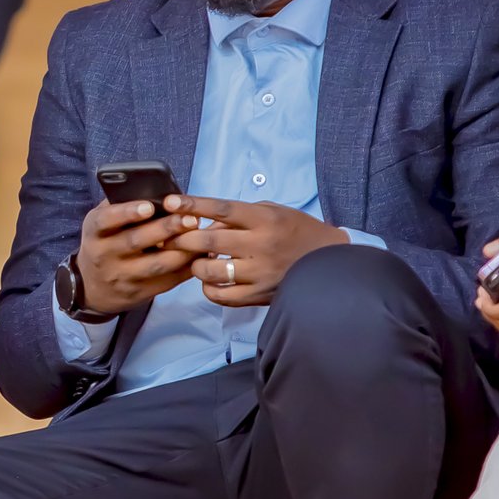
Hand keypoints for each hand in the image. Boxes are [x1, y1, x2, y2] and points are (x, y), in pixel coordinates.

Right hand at [74, 198, 199, 316]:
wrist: (92, 287)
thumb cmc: (105, 242)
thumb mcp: (101, 223)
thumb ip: (120, 205)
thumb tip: (155, 188)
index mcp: (94, 231)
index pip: (107, 220)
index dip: (127, 212)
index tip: (149, 206)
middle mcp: (104, 255)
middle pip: (136, 241)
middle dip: (165, 229)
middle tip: (190, 219)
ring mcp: (121, 276)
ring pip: (155, 265)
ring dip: (181, 251)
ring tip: (200, 237)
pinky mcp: (138, 293)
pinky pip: (166, 281)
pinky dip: (186, 268)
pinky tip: (200, 255)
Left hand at [166, 195, 347, 306]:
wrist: (328, 261)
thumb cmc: (297, 231)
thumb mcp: (271, 212)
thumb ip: (238, 217)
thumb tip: (205, 225)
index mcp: (264, 219)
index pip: (222, 209)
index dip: (193, 205)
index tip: (171, 203)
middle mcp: (261, 245)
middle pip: (209, 242)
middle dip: (182, 239)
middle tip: (170, 237)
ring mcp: (259, 273)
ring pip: (210, 271)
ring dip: (195, 265)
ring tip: (197, 261)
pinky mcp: (259, 295)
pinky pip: (221, 296)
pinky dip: (208, 288)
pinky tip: (211, 280)